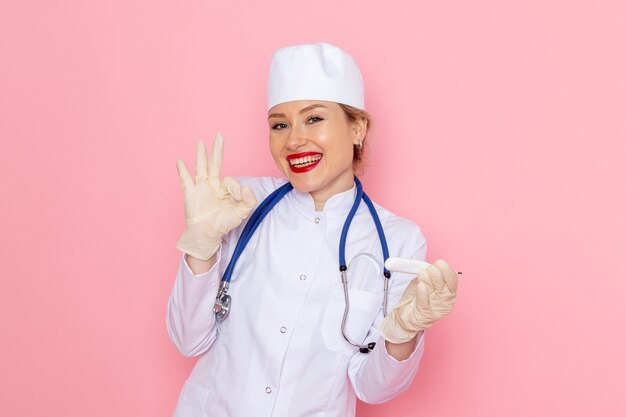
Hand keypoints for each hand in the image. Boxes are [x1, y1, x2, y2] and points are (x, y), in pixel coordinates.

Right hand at [176, 133, 256, 260]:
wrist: (207, 235)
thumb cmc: (223, 224)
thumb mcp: (242, 212)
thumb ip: (248, 200)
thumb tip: (246, 187)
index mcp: (225, 188)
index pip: (231, 179)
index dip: (235, 187)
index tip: (236, 196)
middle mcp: (212, 185)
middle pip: (215, 163)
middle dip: (217, 150)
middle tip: (220, 135)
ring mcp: (200, 188)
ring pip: (201, 167)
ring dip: (201, 155)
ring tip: (201, 142)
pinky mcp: (190, 194)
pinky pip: (185, 180)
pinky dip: (182, 171)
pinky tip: (180, 161)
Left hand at [379, 259, 457, 343]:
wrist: (405, 312)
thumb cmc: (416, 295)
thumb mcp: (423, 279)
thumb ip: (428, 272)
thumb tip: (430, 265)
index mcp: (448, 289)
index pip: (452, 278)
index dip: (445, 269)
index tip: (438, 263)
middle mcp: (446, 299)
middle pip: (443, 284)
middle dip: (435, 274)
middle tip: (426, 271)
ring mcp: (437, 308)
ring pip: (434, 291)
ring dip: (427, 280)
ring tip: (421, 276)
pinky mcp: (427, 315)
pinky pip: (425, 302)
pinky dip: (422, 293)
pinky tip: (420, 286)